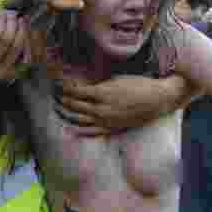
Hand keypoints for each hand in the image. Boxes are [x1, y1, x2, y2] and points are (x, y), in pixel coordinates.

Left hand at [54, 75, 169, 136]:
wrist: (157, 100)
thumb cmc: (139, 85)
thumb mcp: (116, 80)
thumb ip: (98, 85)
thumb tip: (82, 87)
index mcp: (102, 94)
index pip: (75, 91)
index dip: (64, 87)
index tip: (58, 83)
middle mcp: (102, 110)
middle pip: (74, 106)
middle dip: (62, 99)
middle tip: (54, 94)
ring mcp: (106, 121)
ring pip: (80, 120)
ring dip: (67, 114)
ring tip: (59, 108)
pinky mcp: (112, 128)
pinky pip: (91, 132)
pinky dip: (79, 129)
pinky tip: (71, 126)